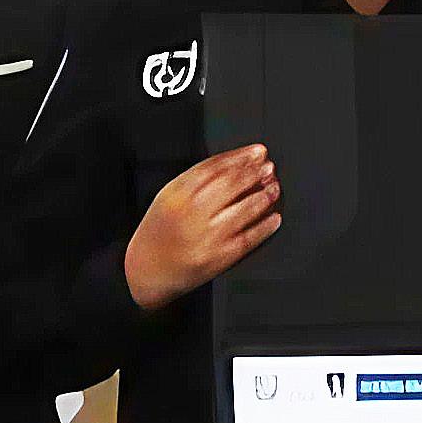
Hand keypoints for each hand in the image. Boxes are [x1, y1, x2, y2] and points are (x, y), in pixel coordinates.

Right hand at [124, 144, 280, 309]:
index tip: (256, 152)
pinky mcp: (220, 257)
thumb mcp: (168, 198)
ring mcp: (207, 235)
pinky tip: (275, 218)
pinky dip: (265, 226)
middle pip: (231, 185)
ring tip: (274, 188)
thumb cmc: (159, 232)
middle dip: (254, 173)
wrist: (146, 270)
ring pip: (244, 209)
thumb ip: (195, 181)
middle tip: (269, 167)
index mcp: (177, 194)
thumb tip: (234, 165)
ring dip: (264, 196)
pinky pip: (249, 238)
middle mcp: (192, 213)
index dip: (240, 157)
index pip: (214, 167)